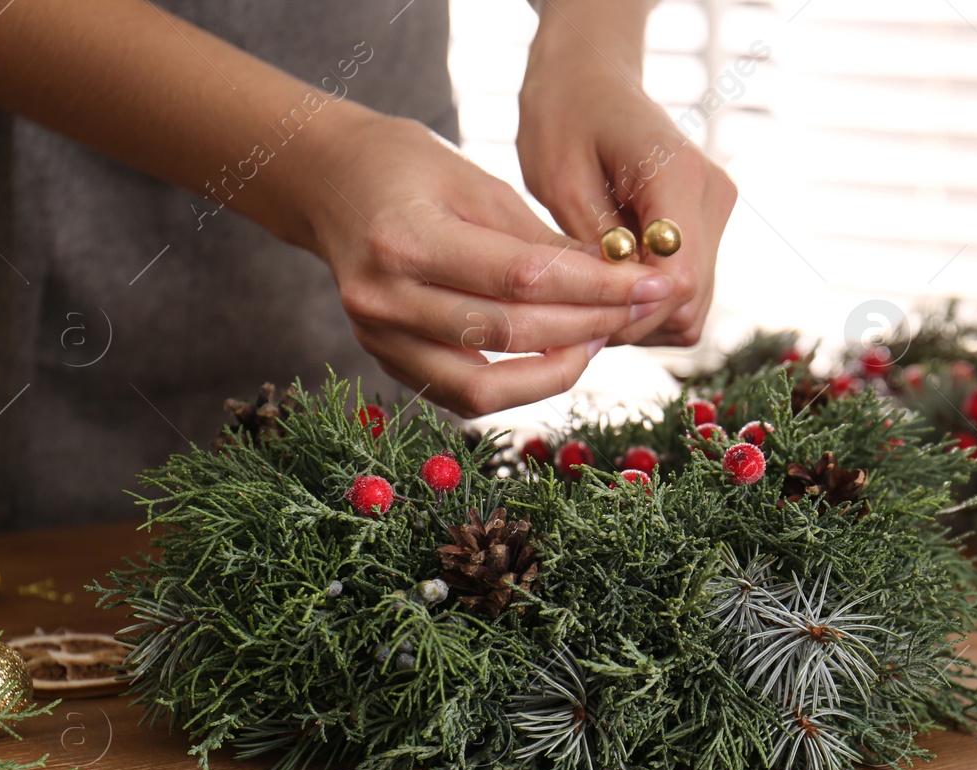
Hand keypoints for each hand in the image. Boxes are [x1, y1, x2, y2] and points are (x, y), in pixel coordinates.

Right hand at [303, 110, 675, 416]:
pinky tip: (556, 356)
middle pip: (508, 335)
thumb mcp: (475, 181)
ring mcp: (378, 338)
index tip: (649, 287)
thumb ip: (539, 239)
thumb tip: (614, 283)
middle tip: (639, 312)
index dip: (596, 289)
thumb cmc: (405, 167)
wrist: (326, 182)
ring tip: (597, 339)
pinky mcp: (385, 360)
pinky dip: (517, 384)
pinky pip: (462, 395)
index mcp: (405, 238)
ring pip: (483, 388)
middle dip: (588, 327)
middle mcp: (384, 298)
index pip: (522, 279)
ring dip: (555, 371)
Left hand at [518, 4, 735, 346]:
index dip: (629, 311)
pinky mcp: (710, 232)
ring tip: (588, 287)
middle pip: (689, 303)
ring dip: (638, 317)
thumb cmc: (563, 117)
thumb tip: (618, 311)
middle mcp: (713, 196)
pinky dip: (648, 307)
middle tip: (572, 304)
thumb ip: (595, 248)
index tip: (579, 306)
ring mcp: (717, 215)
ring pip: (692, 312)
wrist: (591, 80)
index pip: (678, 279)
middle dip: (630, 320)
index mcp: (678, 175)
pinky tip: (608, 281)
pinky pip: (688, 299)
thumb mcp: (560, 182)